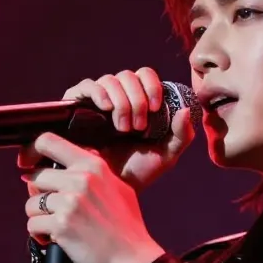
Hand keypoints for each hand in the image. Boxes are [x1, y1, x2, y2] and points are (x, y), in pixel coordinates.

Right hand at [18, 67, 195, 193]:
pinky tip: (106, 108)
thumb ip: (182, 135)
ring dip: (121, 102)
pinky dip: (98, 92)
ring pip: (109, 80)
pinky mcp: (76, 107)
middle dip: (137, 100)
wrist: (110, 188)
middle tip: (138, 127)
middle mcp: (118, 96)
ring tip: (123, 128)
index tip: (155, 108)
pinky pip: (86, 86)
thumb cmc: (138, 171)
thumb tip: (185, 109)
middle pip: (127, 76)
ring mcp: (97, 100)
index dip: (152, 86)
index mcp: (139, 100)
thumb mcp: (167, 155)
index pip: (145, 75)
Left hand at [23, 132, 166, 262]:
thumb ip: (93, 173)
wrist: (132, 260)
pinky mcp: (61, 225)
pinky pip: (33, 225)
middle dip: (39, 196)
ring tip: (56, 227)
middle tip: (53, 210)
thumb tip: (63, 168)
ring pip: (31, 204)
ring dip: (39, 218)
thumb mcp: (118, 188)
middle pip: (35, 178)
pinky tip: (54, 239)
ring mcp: (70, 202)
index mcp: (93, 166)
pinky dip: (40, 235)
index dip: (32, 153)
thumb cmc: (127, 228)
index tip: (28, 166)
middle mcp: (80, 180)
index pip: (49, 142)